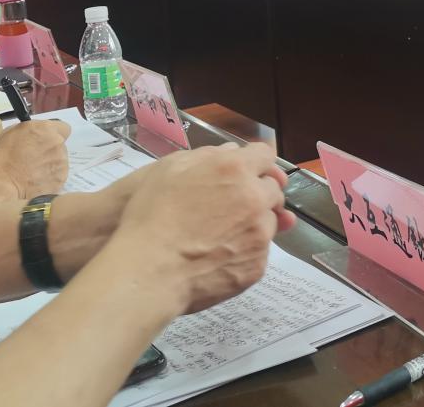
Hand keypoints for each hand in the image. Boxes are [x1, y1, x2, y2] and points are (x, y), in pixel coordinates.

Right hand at [0, 121, 70, 197]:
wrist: (1, 183)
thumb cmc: (2, 158)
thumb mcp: (13, 131)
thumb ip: (34, 129)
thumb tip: (40, 133)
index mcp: (46, 129)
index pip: (63, 128)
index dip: (55, 134)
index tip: (48, 140)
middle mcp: (57, 144)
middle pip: (60, 145)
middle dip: (50, 150)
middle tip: (35, 158)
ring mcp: (61, 162)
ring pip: (60, 161)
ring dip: (51, 164)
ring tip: (33, 171)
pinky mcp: (61, 179)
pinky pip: (58, 175)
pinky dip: (50, 177)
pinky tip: (36, 179)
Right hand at [109, 142, 295, 313]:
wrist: (150, 271)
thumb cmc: (152, 215)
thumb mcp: (169, 170)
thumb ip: (206, 156)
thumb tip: (230, 152)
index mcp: (235, 170)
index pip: (265, 155)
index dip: (255, 161)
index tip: (246, 170)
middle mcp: (255, 199)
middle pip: (273, 188)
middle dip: (259, 191)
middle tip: (233, 203)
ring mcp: (260, 235)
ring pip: (269, 221)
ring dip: (255, 221)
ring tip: (223, 233)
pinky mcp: (257, 265)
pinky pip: (260, 251)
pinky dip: (247, 250)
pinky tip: (221, 256)